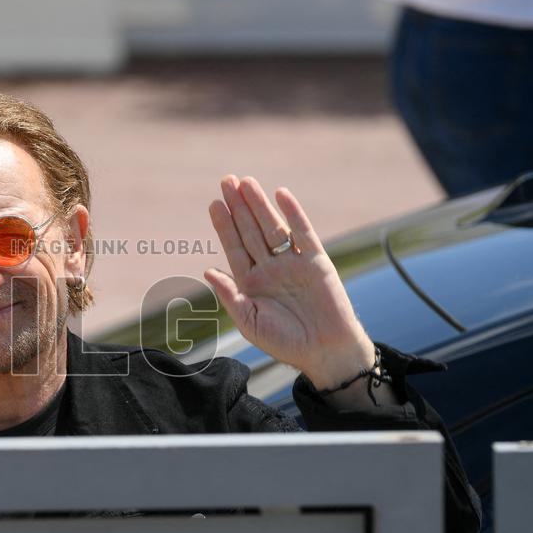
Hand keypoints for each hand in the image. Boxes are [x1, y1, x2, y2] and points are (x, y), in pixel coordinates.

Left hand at [204, 175, 374, 389]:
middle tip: (226, 181)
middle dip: (238, 206)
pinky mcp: (316, 262)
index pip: (234, 247)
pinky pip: (303, 233)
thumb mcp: (249, 322)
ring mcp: (292, 263)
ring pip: (273, 227)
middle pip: (251, 230)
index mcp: (251, 282)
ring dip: (260, 205)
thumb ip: (230, 296)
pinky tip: (281, 195)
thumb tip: (207, 270)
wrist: (325, 352)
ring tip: (246, 182)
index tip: (215, 203)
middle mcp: (270, 268)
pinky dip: (293, 213)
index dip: (224, 225)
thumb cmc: (285, 342)